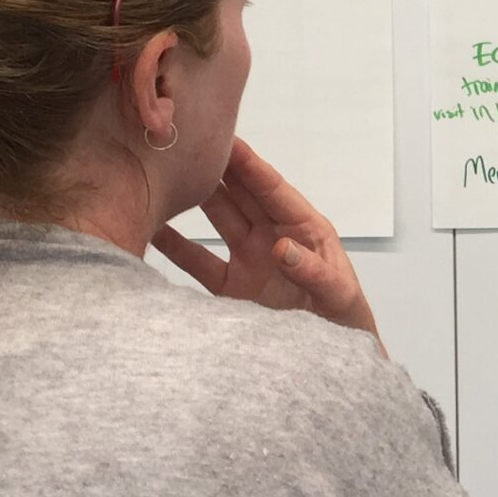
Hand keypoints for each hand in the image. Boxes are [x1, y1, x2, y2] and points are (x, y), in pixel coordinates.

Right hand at [152, 137, 384, 349]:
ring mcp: (250, 257)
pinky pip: (199, 262)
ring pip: (220, 217)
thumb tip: (282, 249)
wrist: (329, 356)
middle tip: (190, 141)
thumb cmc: (344, 315)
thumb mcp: (337, 294)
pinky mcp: (231, 287)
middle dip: (220, 166)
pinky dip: (176, 246)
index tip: (228, 140)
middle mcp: (273, 234)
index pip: (273, 189)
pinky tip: (153, 228)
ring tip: (169, 172)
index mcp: (304, 227)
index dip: (250, 165)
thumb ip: (313, 272)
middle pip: (242, 194)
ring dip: (197, 196)